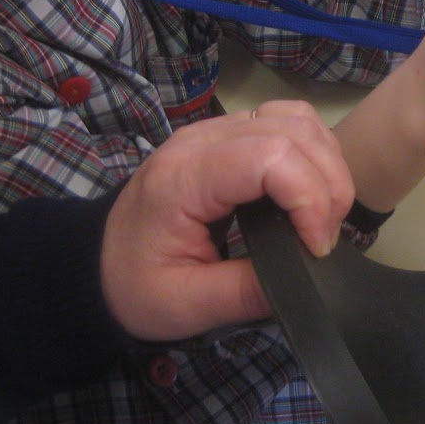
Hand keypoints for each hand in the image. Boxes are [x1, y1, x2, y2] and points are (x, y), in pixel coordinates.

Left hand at [99, 100, 352, 340]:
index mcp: (184, 178)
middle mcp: (200, 140)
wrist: (97, 265)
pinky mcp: (227, 135)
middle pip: (292, 130)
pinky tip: (311, 193)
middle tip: (324, 239)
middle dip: (327, 185)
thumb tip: (307, 278)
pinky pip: (287, 122)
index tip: (317, 248)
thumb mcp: (186, 305)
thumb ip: (246, 292)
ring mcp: (214, 131)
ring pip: (296, 118)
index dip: (310, 198)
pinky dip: (314, 153)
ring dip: (326, 164)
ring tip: (323, 216)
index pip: (271, 157)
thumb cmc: (135, 285)